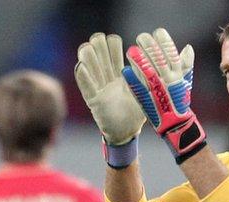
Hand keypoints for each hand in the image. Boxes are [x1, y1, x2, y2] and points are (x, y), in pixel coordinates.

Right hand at [75, 33, 145, 166]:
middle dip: (98, 45)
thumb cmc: (136, 114)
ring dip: (88, 56)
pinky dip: (83, 77)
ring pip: (89, 67)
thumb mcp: (144, 92)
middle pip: (99, 55)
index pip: (113, 52)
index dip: (112, 44)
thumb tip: (147, 58)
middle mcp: (107, 79)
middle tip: (99, 41)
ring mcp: (99, 89)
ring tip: (87, 49)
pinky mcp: (93, 101)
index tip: (115, 42)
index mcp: (120, 75)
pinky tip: (81, 66)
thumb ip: (145, 76)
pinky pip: (85, 87)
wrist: (127, 133)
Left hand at [122, 28, 205, 163]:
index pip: (170, 51)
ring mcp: (157, 90)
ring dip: (138, 59)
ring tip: (131, 50)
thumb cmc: (179, 102)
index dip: (163, 39)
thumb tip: (187, 47)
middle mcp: (168, 80)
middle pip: (157, 57)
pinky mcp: (147, 100)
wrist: (176, 125)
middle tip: (141, 38)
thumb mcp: (185, 82)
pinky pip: (138, 87)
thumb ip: (185, 64)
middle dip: (148, 45)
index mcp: (177, 74)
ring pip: (147, 69)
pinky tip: (125, 70)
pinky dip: (131, 78)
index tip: (156, 33)